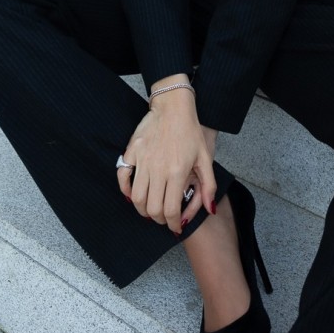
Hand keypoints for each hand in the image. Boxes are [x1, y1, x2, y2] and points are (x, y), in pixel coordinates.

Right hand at [117, 76, 217, 233]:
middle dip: (159, 219)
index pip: (171, 210)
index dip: (172, 224)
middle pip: (152, 208)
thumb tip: (210, 209)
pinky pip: (122, 177)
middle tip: (164, 218)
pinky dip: (125, 190)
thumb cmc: (190, 130)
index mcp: (177, 172)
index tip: (175, 227)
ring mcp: (143, 160)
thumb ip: (209, 185)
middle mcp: (158, 169)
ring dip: (143, 209)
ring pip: (136, 198)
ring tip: (150, 209)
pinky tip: (133, 194)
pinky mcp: (132, 152)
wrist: (173, 105)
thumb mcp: (205, 157)